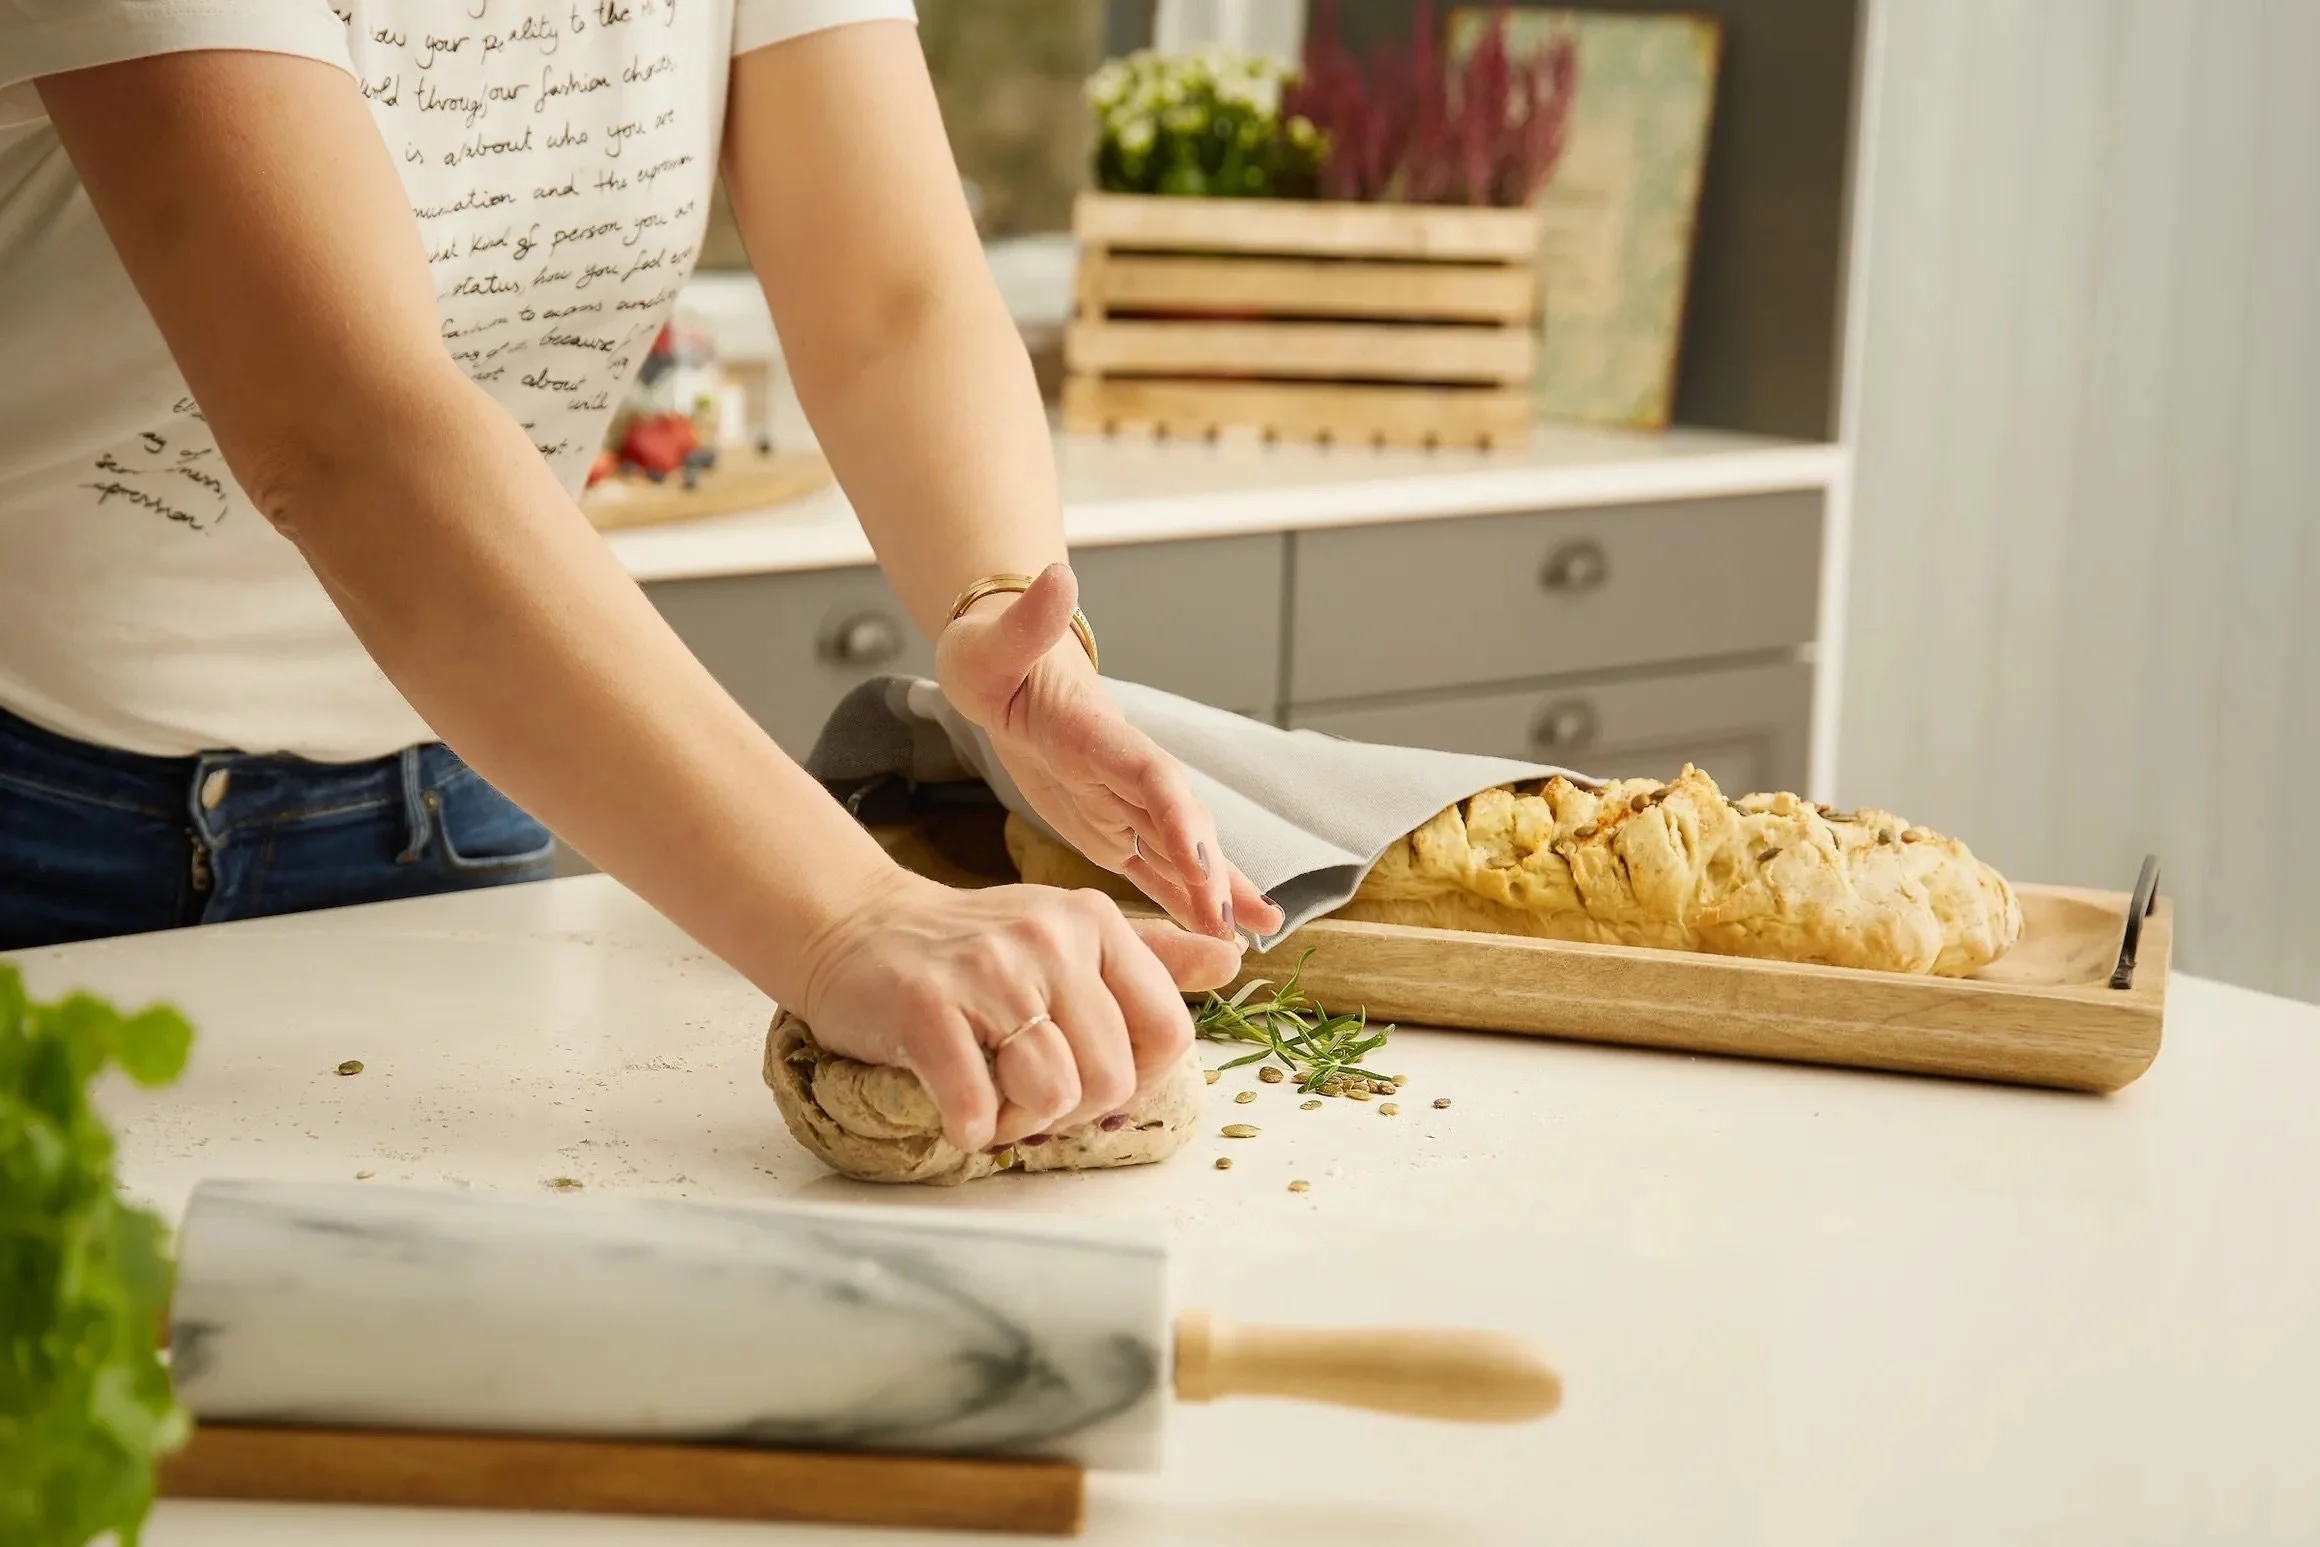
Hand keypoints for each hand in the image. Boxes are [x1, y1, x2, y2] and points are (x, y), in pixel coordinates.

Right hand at [797, 870, 1241, 1149]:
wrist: (856, 927)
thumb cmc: (969, 945)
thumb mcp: (1068, 932)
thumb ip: (1152, 955)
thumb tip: (1234, 959)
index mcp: (1096, 923)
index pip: (1169, 1034)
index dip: (1137, 1080)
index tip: (1089, 1078)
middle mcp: (1052, 939)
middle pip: (1114, 1078)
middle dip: (1071, 1110)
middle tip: (1024, 1093)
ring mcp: (990, 971)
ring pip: (1055, 1093)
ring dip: (1021, 1121)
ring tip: (991, 1096)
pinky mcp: (929, 1007)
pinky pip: (977, 1104)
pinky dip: (969, 1125)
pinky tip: (955, 1104)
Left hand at [935, 563, 1285, 942]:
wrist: (1002, 662)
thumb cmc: (993, 651)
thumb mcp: (995, 640)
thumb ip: (1030, 620)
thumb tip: (1058, 577)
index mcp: (1098, 732)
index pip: (1151, 775)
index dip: (1180, 815)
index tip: (1202, 858)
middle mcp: (1122, 770)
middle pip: (1181, 822)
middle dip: (1212, 871)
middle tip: (1239, 922)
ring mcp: (1121, 799)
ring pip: (1179, 852)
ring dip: (1216, 891)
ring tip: (1261, 934)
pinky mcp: (1109, 822)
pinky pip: (1152, 866)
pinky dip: (1183, 896)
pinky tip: (1214, 931)